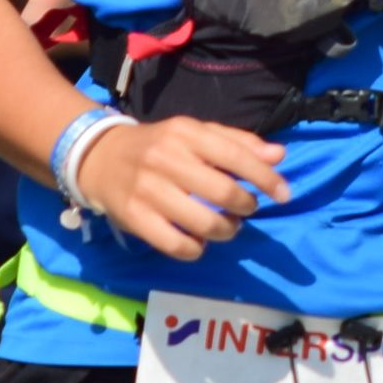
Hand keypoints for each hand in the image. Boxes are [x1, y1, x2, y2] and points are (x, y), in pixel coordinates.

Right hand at [75, 116, 288, 261]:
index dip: (266, 178)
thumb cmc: (158, 145)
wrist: (99, 156)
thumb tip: (278, 155)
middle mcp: (167, 159)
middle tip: (246, 209)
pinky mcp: (135, 218)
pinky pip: (177, 245)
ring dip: (225, 230)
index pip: (235, 156)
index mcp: (186, 133)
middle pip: (223, 192)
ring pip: (203, 223)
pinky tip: (199, 242)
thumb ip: (237, 143)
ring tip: (226, 226)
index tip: (284, 194)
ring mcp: (149, 190)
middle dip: (245, 206)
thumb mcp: (195, 133)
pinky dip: (196, 249)